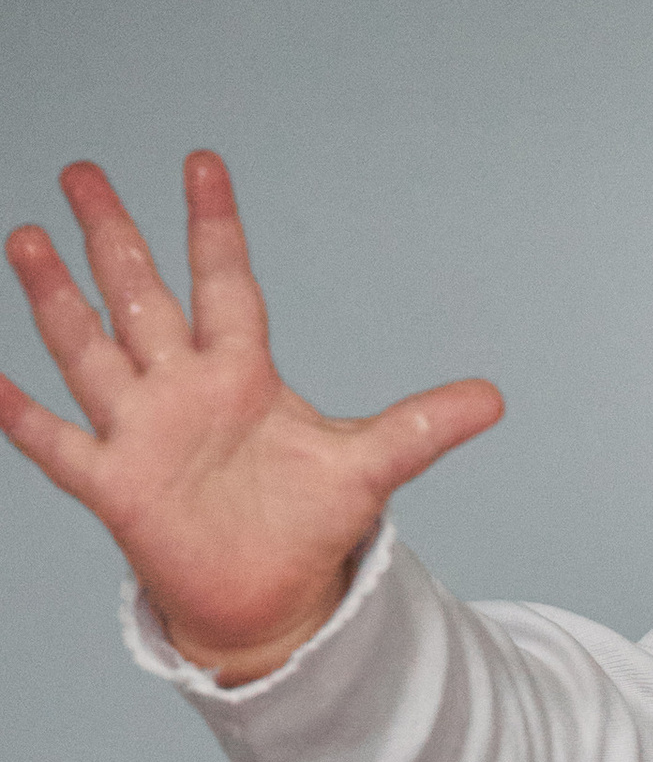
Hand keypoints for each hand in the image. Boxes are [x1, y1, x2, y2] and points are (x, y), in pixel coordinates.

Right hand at [0, 151, 500, 678]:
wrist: (270, 598)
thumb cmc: (307, 524)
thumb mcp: (370, 470)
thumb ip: (423, 427)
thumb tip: (496, 398)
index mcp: (242, 375)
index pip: (226, 284)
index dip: (214, 227)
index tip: (202, 163)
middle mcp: (183, 390)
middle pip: (141, 297)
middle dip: (113, 237)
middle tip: (82, 169)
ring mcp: (143, 433)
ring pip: (91, 351)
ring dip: (58, 301)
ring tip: (27, 239)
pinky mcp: (117, 486)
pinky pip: (57, 444)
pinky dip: (21, 415)